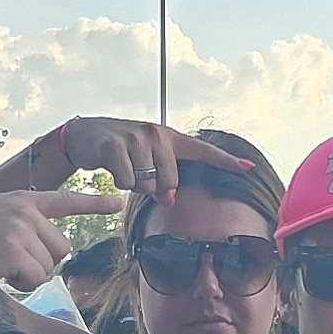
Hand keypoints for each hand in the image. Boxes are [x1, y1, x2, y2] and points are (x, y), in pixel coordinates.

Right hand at [0, 189, 125, 292]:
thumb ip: (22, 224)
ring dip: (28, 274)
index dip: (94, 203)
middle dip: (41, 261)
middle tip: (7, 258)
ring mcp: (20, 229)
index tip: (118, 202)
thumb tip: (52, 249)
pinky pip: (36, 278)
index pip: (65, 201)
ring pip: (49, 265)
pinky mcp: (14, 251)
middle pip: (61, 248)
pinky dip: (20, 283)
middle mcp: (25, 211)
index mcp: (22, 200)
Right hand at [38, 117, 251, 205]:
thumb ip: (163, 180)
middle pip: (169, 181)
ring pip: (146, 184)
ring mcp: (136, 138)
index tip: (248, 167)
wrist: (84, 134)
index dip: (225, 162)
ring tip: (123, 167)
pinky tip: (111, 166)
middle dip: (153, 188)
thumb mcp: (145, 162)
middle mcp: (156, 134)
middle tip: (137, 173)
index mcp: (169, 138)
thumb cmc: (120, 151)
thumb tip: (170, 199)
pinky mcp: (115, 145)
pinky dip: (118, 182)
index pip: (202, 151)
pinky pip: (126, 181)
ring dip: (133, 184)